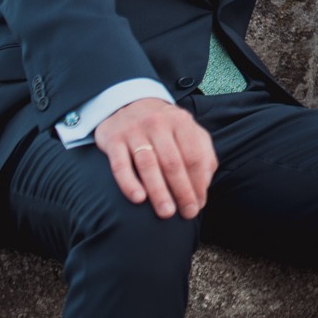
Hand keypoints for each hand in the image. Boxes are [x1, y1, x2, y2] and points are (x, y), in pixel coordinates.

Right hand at [94, 98, 217, 218]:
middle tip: (187, 214)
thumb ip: (202, 153)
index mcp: (181, 122)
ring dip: (159, 191)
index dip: (199, 183)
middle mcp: (158, 124)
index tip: (199, 204)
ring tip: (167, 213)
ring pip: (148, 164)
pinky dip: (129, 182)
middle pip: (173, 162)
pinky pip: (120, 164)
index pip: (194, 156)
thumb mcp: (187, 131)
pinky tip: (138, 199)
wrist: (126, 103)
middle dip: (182, 191)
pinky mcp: (113, 140)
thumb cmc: (164, 127)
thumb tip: (204, 184)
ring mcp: (134, 131)